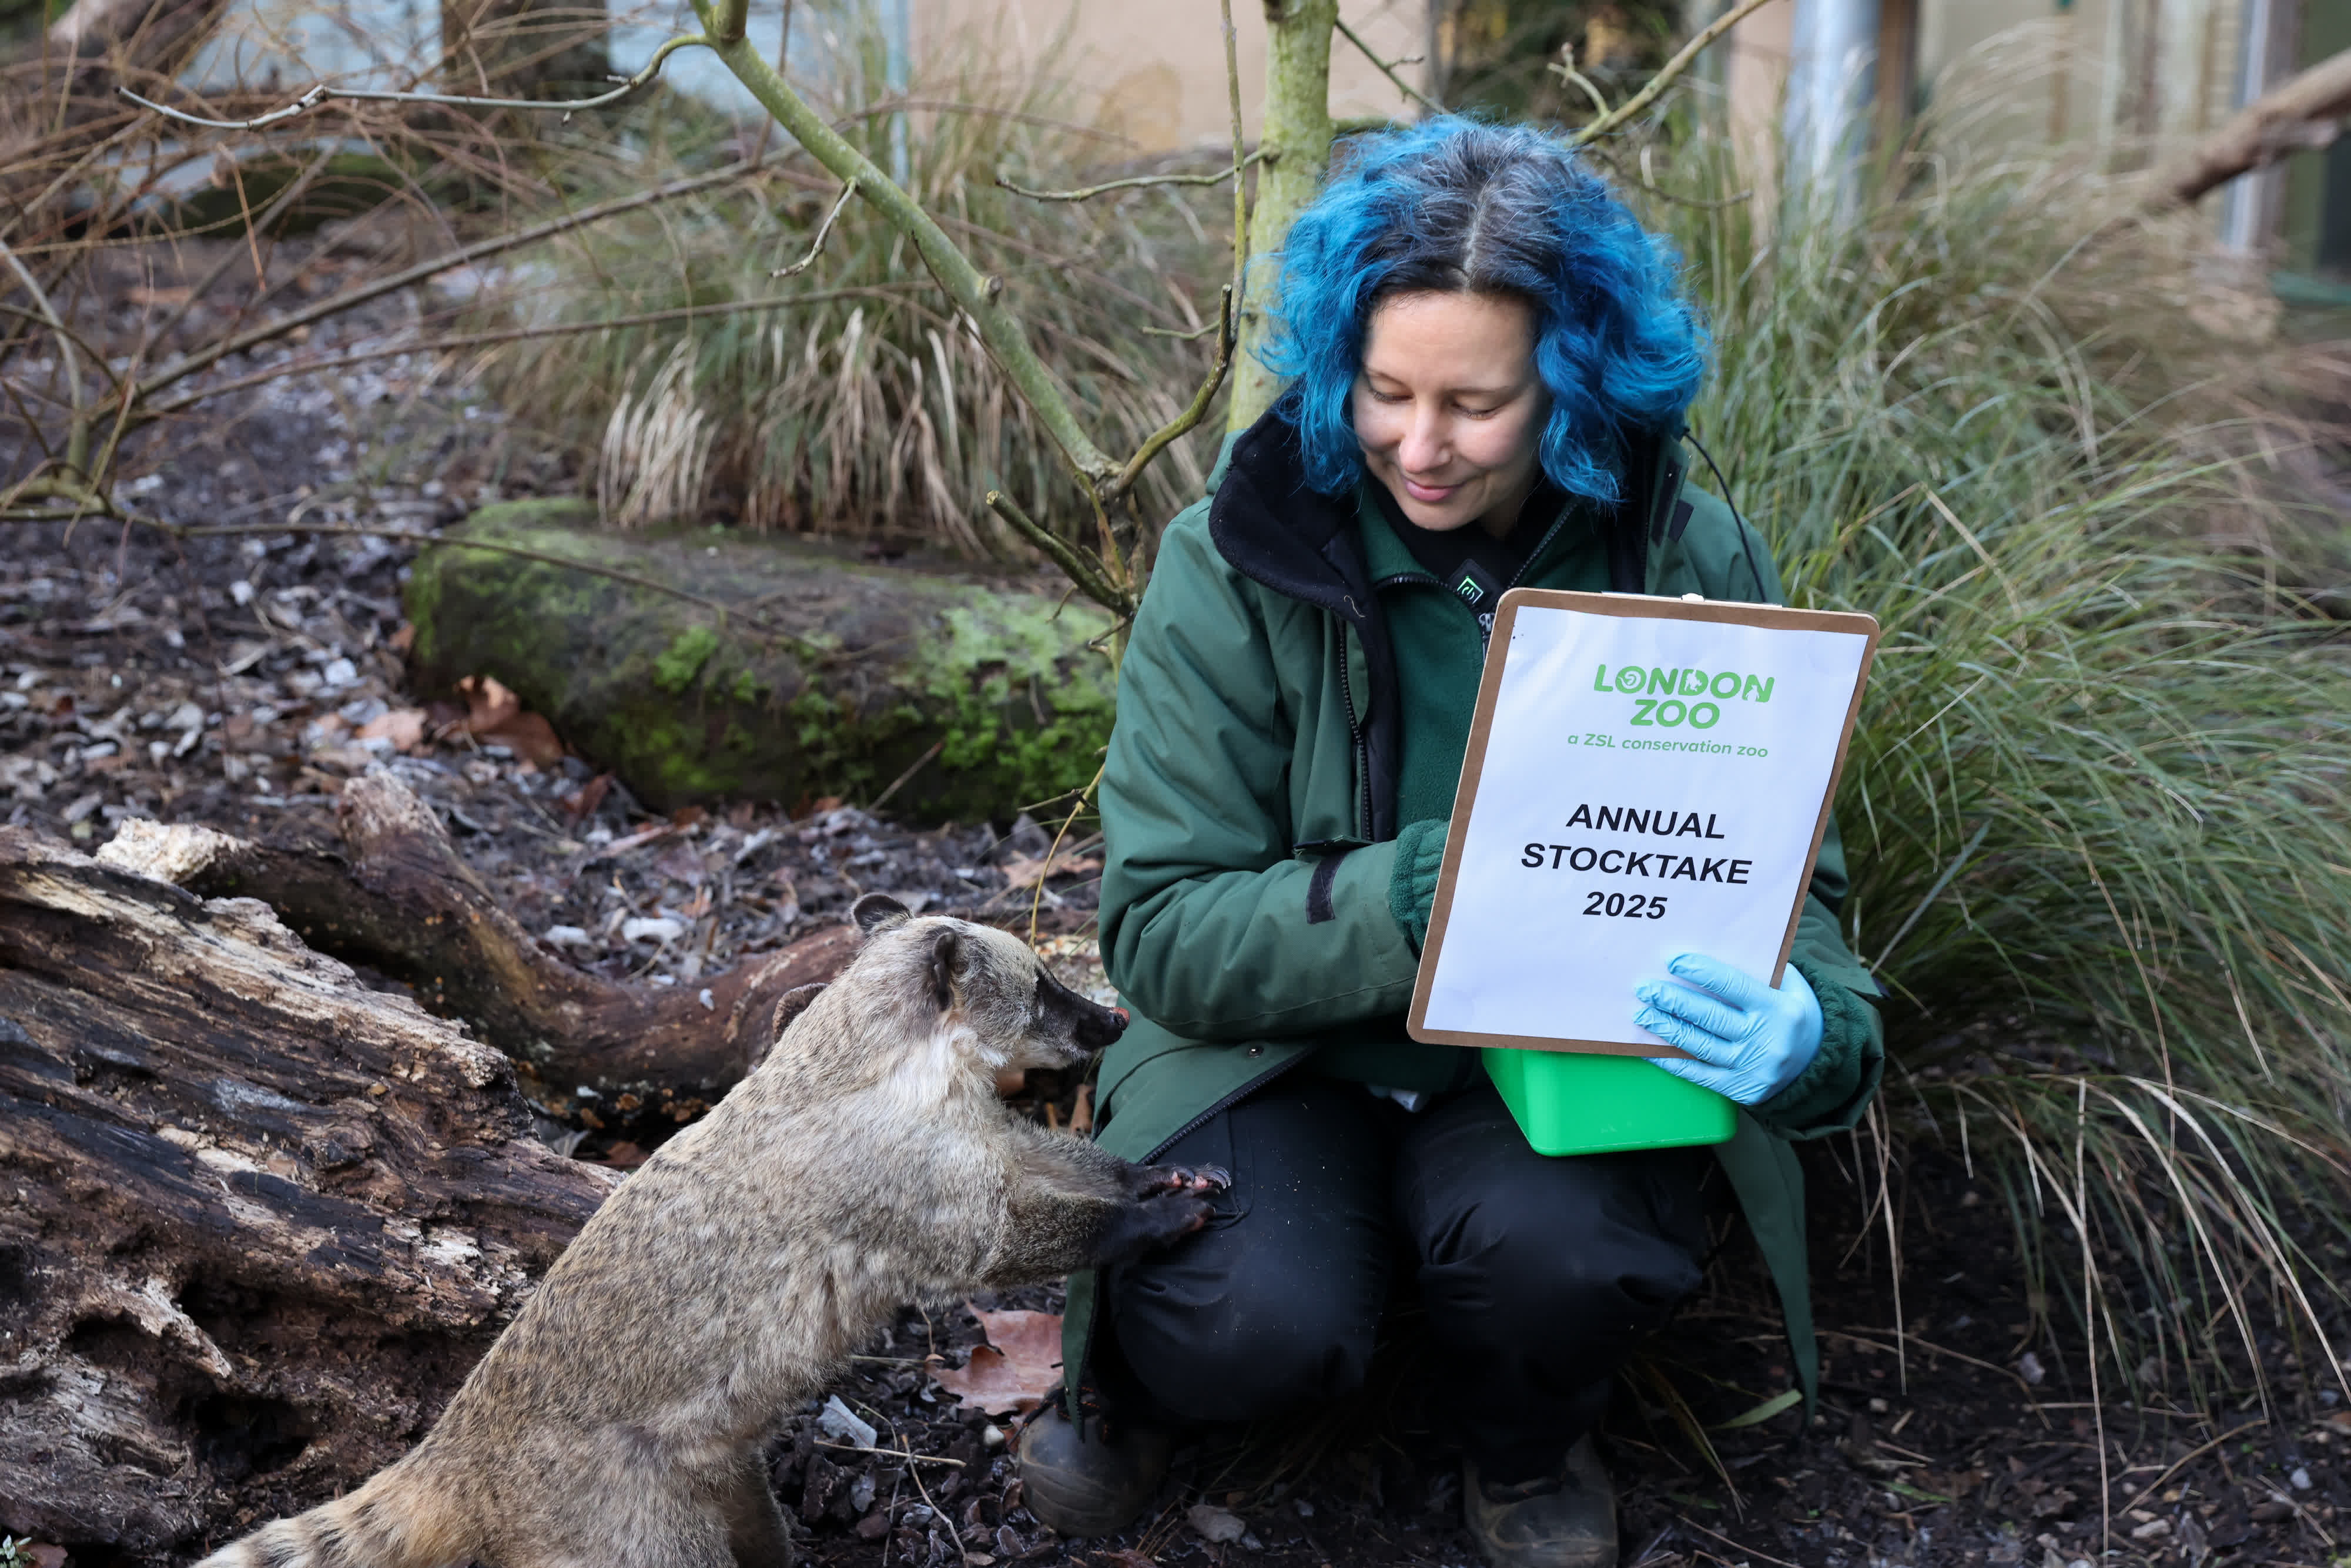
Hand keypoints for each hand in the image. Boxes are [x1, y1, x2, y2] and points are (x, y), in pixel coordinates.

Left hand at [1634, 953, 1822, 1105]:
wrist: (1820, 1065)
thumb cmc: (1796, 1016)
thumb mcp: (1792, 988)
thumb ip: (1760, 970)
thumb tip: (1713, 950)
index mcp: (1779, 1009)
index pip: (1733, 986)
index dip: (1701, 972)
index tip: (1673, 961)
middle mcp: (1765, 1039)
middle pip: (1709, 1016)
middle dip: (1672, 1001)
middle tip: (1644, 989)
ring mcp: (1752, 1068)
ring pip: (1698, 1046)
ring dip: (1665, 1028)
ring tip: (1641, 1014)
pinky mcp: (1741, 1089)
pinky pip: (1698, 1075)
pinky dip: (1670, 1061)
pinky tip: (1649, 1048)